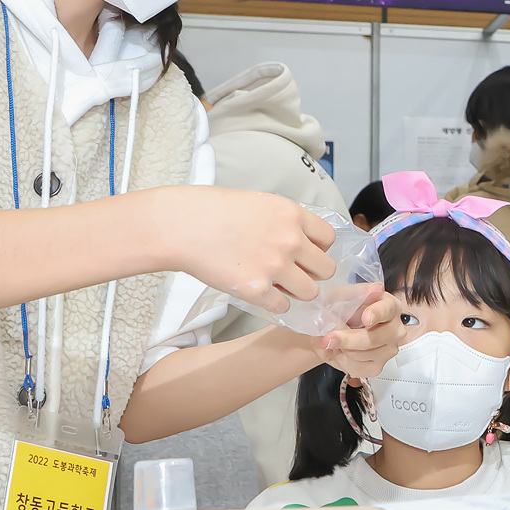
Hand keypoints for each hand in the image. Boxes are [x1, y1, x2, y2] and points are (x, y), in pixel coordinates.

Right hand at [153, 188, 335, 313]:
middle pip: (326, 269)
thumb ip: (284, 221)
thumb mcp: (260, 203)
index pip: (328, 239)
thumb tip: (302, 241)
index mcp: (292, 214)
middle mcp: (290, 240)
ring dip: (297, 292)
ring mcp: (275, 266)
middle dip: (312, 273)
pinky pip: (283, 307)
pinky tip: (261, 292)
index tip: (305, 253)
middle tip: (294, 272)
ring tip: (279, 285)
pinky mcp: (256, 289)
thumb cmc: (213, 210)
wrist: (181, 225)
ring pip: (310, 292)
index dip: (318, 249)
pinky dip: (275, 303)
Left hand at [312, 289, 402, 377]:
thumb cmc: (338, 308)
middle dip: (350, 339)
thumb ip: (357, 291)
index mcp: (389, 306)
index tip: (365, 318)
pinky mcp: (378, 366)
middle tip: (328, 338)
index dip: (377, 314)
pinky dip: (344, 362)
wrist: (327, 330)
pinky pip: (360, 369)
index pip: (388, 310)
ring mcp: (389, 349)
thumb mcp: (341, 295)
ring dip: (343, 349)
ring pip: (366, 355)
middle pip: (377, 338)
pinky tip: (339, 352)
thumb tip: (376, 288)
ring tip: (333, 341)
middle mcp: (395, 329)